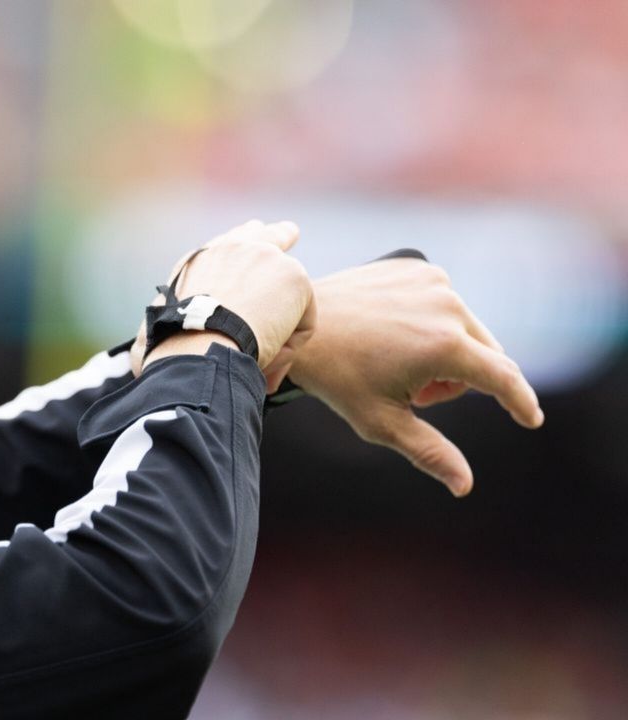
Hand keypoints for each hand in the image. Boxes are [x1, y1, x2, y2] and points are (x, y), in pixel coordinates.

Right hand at [133, 220, 315, 382]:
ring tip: (274, 345)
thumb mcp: (157, 332)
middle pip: (264, 234)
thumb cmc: (171, 350)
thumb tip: (137, 356)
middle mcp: (231, 248)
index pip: (227, 244)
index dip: (242, 243)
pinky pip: (303, 319)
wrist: (196, 348)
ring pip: (289, 288)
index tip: (252, 235)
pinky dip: (293, 341)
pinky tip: (272, 351)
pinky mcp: (292, 275)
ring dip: (284, 318)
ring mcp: (264, 256)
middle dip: (278, 235)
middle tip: (290, 232)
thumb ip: (164, 331)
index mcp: (199, 261)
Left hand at [288, 258, 543, 496]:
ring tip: (396, 360)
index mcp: (445, 345)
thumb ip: (429, 452)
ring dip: (447, 351)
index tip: (530, 420)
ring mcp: (432, 281)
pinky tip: (390, 332)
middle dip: (460, 380)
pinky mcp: (416, 266)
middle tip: (414, 391)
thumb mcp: (381, 422)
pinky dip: (430, 322)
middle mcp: (448, 306)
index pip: (504, 378)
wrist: (296, 324)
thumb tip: (465, 486)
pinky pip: (443, 303)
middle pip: (486, 355)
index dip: (520, 403)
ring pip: (467, 329)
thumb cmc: (336, 377)